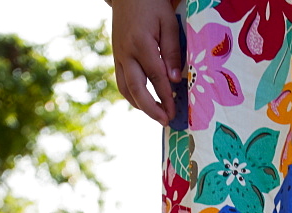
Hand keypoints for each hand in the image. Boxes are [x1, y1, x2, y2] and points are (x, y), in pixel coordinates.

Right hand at [111, 0, 181, 124]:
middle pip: (136, 89)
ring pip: (125, 89)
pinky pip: (122, 82)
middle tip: (165, 121)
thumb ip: (172, 51)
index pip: (156, 77)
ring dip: (140, 106)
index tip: (174, 112)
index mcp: (141, 43)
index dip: (165, 97)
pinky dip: (133, 96)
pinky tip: (146, 102)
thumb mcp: (168, 22)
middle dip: (151, 109)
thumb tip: (175, 79)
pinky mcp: (116, 57)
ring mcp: (118, 56)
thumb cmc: (151, 4)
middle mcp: (126, 53)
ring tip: (156, 114)